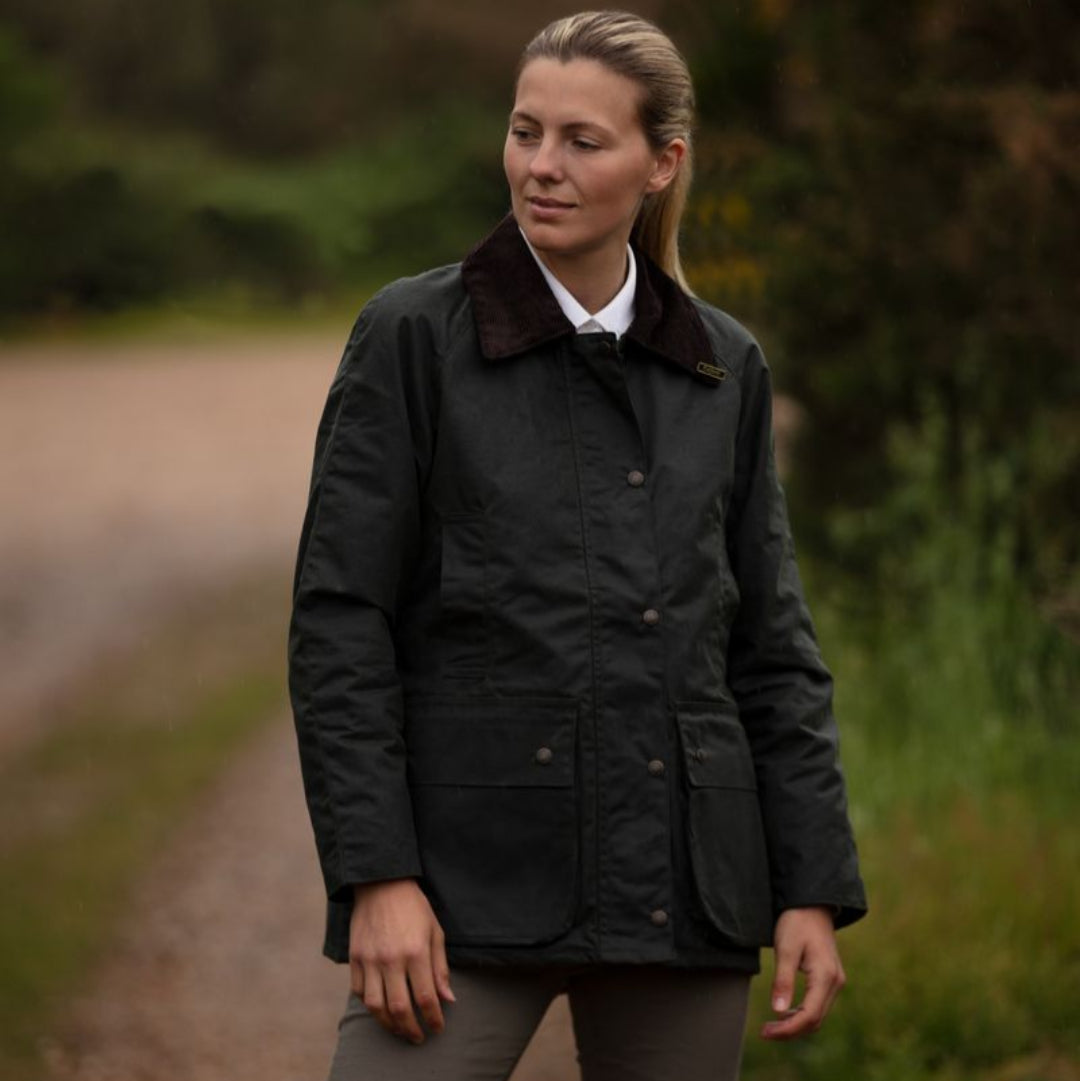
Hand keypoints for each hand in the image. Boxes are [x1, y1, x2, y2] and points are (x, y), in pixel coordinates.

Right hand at [349, 878, 455, 1043]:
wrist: (381, 883)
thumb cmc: (414, 907)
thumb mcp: (435, 932)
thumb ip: (440, 968)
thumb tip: (447, 999)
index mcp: (416, 952)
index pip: (426, 998)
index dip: (434, 1018)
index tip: (438, 1027)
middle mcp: (391, 959)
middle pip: (399, 1009)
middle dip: (411, 1029)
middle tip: (418, 1037)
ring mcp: (369, 959)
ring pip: (375, 1007)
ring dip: (388, 1024)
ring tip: (399, 1029)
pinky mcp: (355, 957)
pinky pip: (358, 991)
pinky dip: (369, 1005)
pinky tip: (380, 1007)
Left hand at [761, 906, 844, 1039]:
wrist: (812, 904)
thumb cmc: (797, 922)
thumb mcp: (786, 948)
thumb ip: (783, 980)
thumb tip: (778, 1011)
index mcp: (826, 976)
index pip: (809, 1015)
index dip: (787, 1029)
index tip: (765, 1032)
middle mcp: (835, 983)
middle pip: (815, 1020)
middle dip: (790, 1031)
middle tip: (764, 1032)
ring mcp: (835, 981)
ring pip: (818, 1016)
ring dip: (796, 1025)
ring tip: (771, 1026)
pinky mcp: (830, 979)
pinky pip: (818, 1005)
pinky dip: (802, 1014)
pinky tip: (785, 1013)